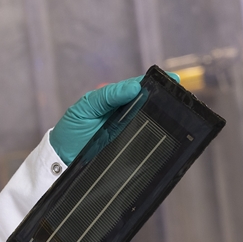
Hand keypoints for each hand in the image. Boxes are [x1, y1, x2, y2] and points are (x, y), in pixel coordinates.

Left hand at [49, 73, 178, 164]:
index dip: (155, 84)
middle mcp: (124, 115)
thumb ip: (108, 96)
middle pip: (148, 105)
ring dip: (164, 119)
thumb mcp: (86, 108)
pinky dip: (156, 139)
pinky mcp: (129, 150)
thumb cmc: (71, 131)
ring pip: (150, 123)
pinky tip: (168, 135)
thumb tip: (135, 87)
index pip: (138, 88)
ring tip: (180, 113)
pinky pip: (146, 142)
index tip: (172, 80)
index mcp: (114, 101)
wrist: (62, 161)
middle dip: (165, 100)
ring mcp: (128, 132)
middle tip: (181, 97)